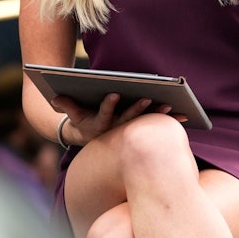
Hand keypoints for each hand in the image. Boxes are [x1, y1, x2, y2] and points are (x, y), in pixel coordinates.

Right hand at [51, 93, 170, 145]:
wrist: (94, 143)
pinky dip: (170, 122)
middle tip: (151, 97)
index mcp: (101, 124)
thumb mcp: (73, 116)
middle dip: (140, 109)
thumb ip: (66, 105)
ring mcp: (130, 132)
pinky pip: (157, 127)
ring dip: (158, 117)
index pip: (104, 114)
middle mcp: (117, 130)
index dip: (108, 105)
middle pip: (129, 119)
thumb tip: (53, 98)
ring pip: (145, 124)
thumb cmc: (84, 122)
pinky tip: (184, 116)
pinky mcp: (142, 133)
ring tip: (172, 108)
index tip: (114, 93)